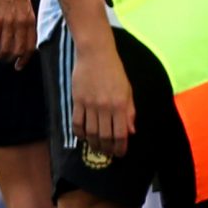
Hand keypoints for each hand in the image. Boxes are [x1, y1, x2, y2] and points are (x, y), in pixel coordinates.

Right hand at [71, 40, 135, 159]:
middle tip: (108, 153)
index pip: (121, 134)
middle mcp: (105, 107)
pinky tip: (83, 137)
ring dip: (94, 144)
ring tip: (97, 148)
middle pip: (104, 137)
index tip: (120, 154)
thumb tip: (131, 131)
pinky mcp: (77, 101)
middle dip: (107, 149)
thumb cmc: (115, 71)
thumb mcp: (128, 90)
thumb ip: (129, 112)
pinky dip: (79, 133)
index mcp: (120, 105)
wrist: (96, 54)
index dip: (120, 148)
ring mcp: (89, 105)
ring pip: (90, 133)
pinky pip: (77, 123)